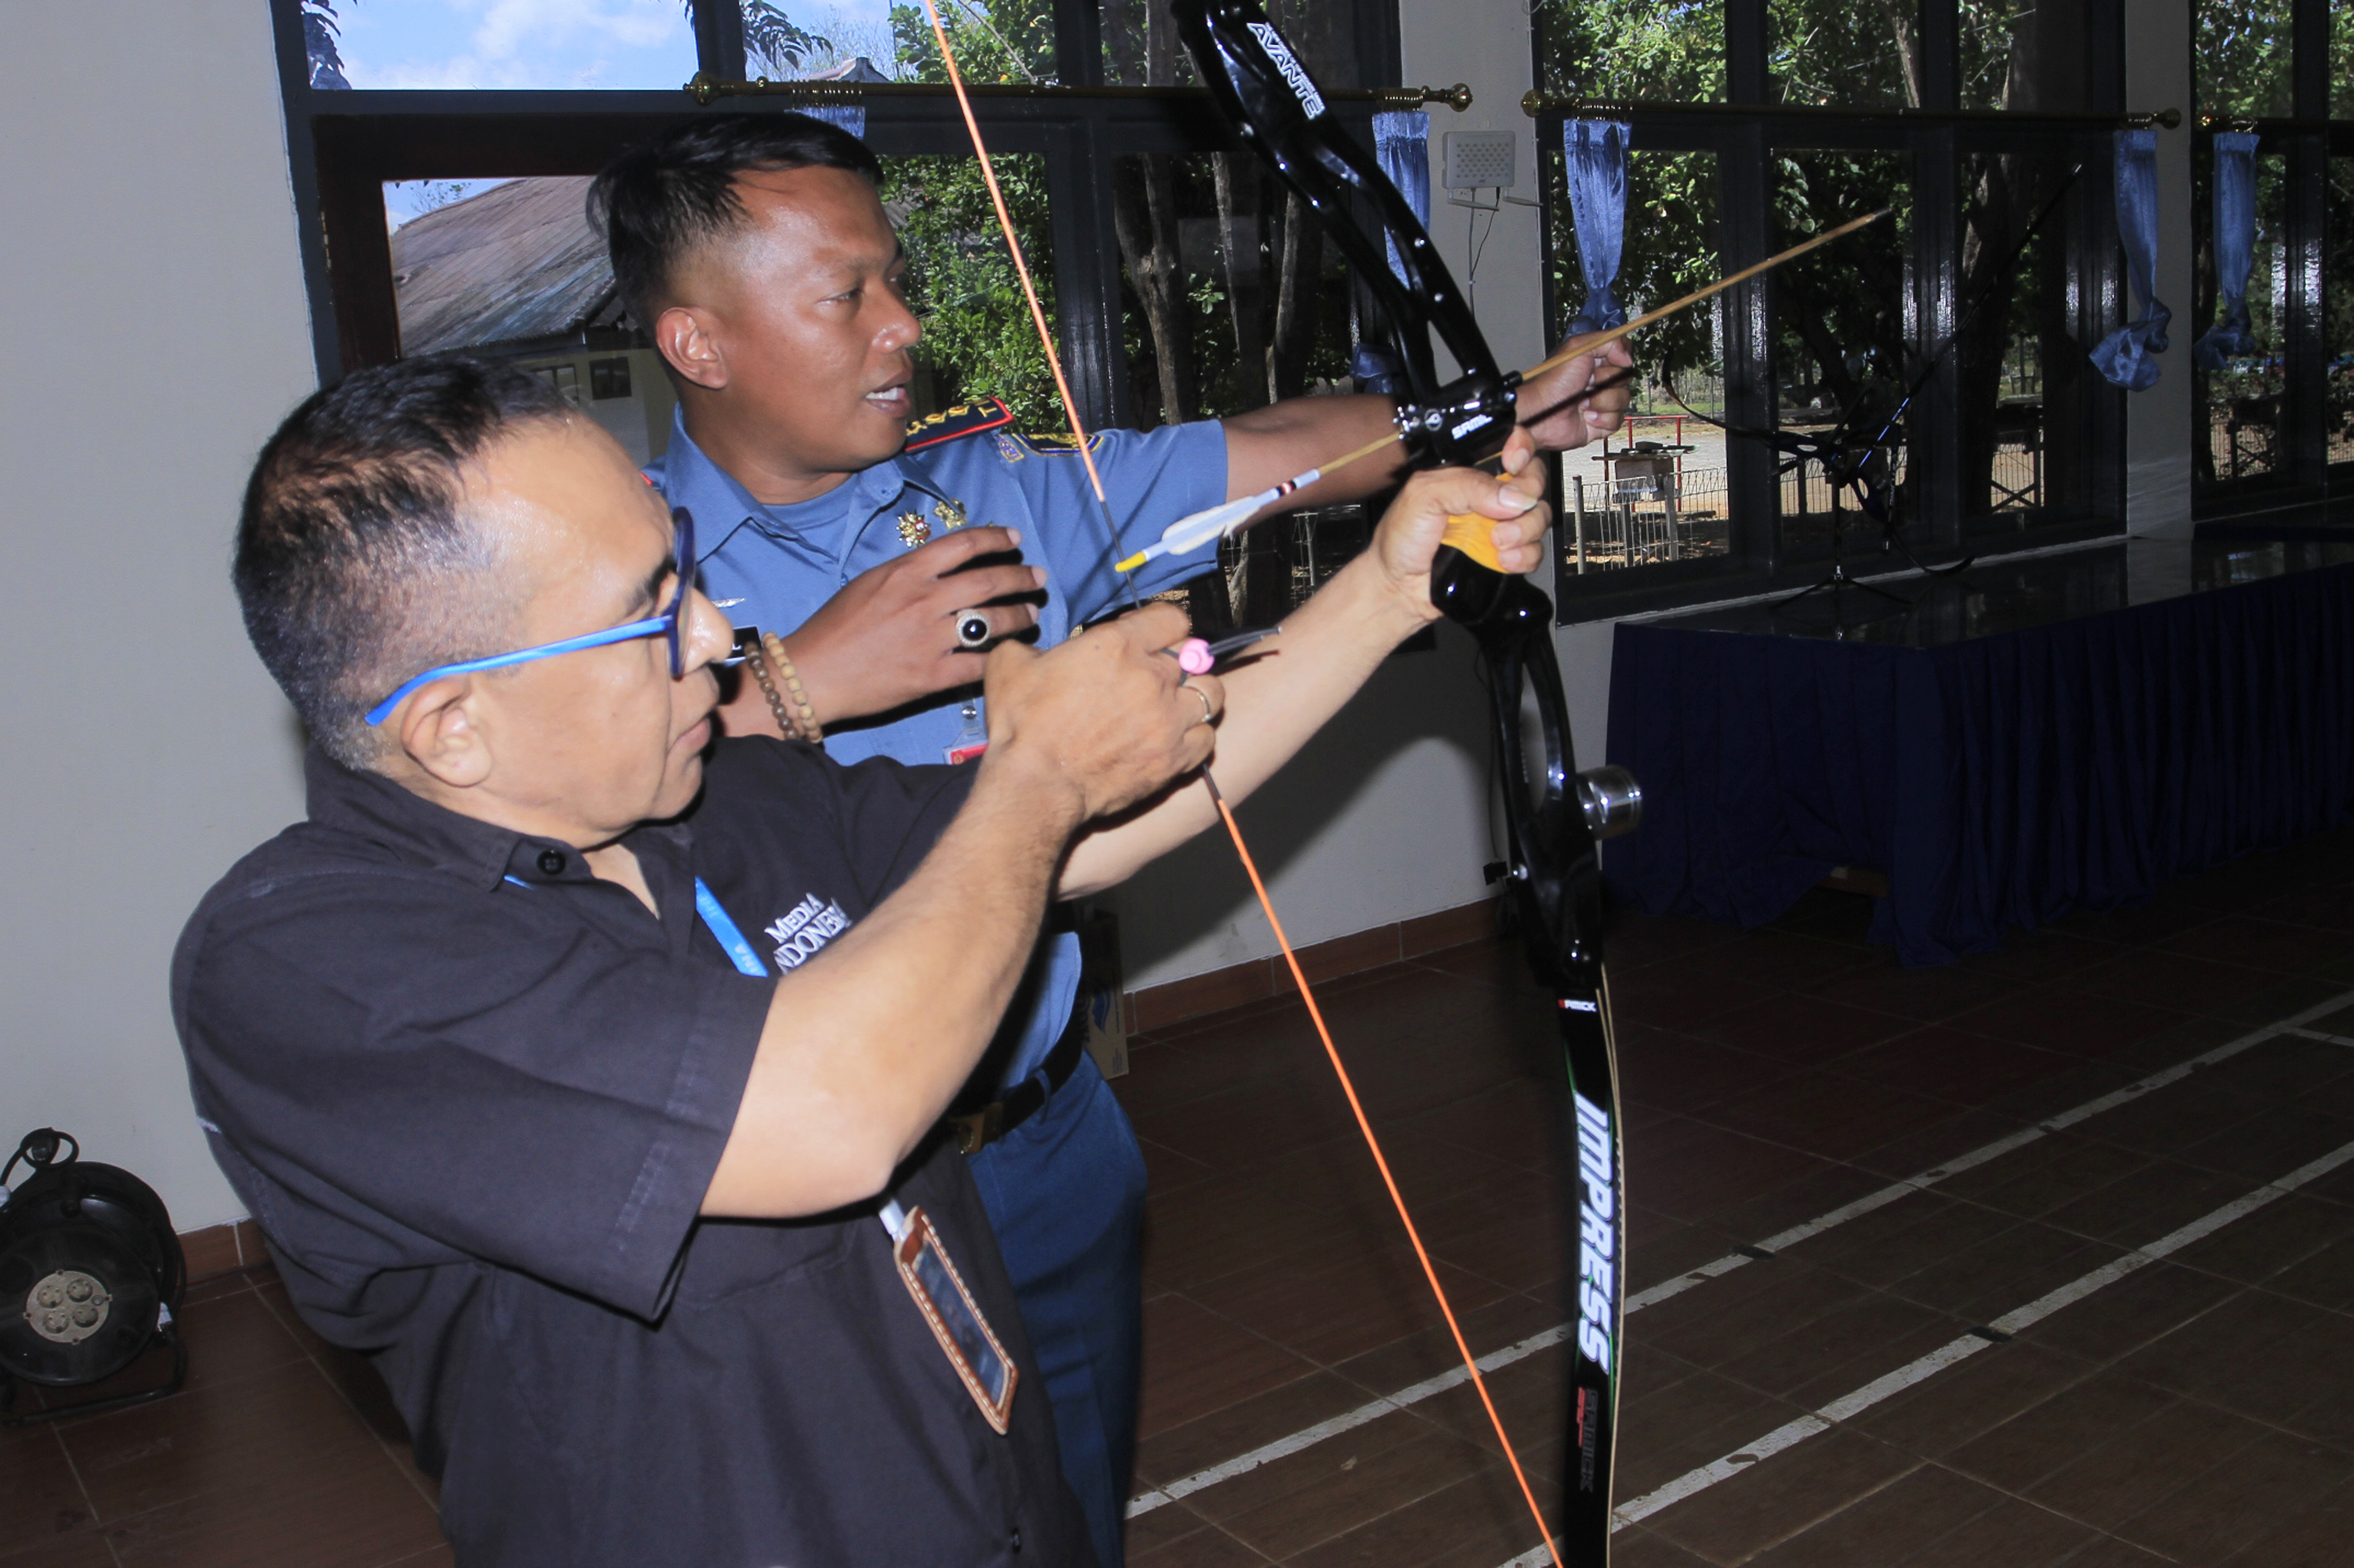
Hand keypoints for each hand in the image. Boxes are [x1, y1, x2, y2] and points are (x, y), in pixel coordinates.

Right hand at [778, 526, 1045, 726]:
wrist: (813, 673)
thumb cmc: (836, 627)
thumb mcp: (870, 583)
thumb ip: (910, 572)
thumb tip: (946, 566)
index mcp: (906, 572)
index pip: (964, 544)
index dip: (996, 538)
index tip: (1014, 539)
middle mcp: (923, 600)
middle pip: (988, 580)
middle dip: (1020, 577)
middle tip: (1037, 578)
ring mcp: (930, 639)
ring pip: (992, 621)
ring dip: (1019, 616)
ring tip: (1031, 615)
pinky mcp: (932, 676)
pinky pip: (979, 664)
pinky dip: (1000, 659)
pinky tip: (1011, 655)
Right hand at [981, 602, 1220, 822]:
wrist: (1036, 785)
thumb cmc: (1022, 726)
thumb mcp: (1010, 665)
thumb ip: (1032, 646)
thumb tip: (1039, 652)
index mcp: (1118, 645)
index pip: (1172, 618)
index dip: (1161, 625)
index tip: (1150, 637)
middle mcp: (1153, 677)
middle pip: (1194, 654)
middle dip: (1179, 660)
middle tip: (1158, 675)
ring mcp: (1169, 719)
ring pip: (1211, 693)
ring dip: (1196, 695)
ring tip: (1177, 704)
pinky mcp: (1174, 758)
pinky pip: (1207, 738)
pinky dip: (1196, 736)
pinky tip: (1176, 738)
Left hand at [1368, 428, 1551, 617]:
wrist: (1400, 588)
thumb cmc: (1401, 539)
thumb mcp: (1423, 496)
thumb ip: (1466, 485)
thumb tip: (1513, 496)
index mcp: (1469, 473)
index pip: (1510, 445)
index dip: (1521, 449)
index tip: (1514, 464)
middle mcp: (1489, 496)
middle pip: (1533, 480)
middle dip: (1527, 495)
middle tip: (1504, 512)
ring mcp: (1500, 525)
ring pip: (1538, 516)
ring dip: (1524, 530)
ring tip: (1497, 542)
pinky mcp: (1507, 555)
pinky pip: (1535, 550)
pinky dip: (1524, 556)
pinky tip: (1503, 561)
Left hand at [1517, 334, 1634, 450]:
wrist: (1541, 413)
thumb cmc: (1553, 381)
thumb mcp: (1579, 347)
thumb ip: (1609, 342)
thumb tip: (1628, 358)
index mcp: (1594, 362)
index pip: (1624, 357)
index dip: (1619, 359)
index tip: (1605, 361)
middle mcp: (1598, 381)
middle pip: (1626, 378)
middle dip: (1607, 380)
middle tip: (1587, 382)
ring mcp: (1600, 402)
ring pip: (1623, 399)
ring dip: (1603, 400)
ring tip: (1582, 402)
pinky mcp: (1600, 423)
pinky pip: (1617, 420)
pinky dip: (1602, 418)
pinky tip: (1586, 416)